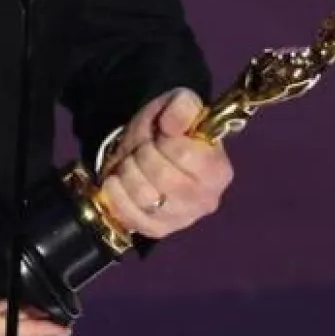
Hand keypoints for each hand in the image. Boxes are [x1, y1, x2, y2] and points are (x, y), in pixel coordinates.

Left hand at [99, 88, 233, 238]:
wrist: (146, 153)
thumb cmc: (166, 131)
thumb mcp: (176, 105)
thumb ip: (182, 106)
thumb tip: (173, 125)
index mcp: (218, 169)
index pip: (184, 154)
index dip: (165, 140)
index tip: (162, 134)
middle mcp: (206, 200)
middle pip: (162, 177)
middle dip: (142, 155)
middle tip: (142, 148)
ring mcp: (182, 219)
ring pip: (144, 196)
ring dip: (128, 172)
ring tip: (131, 164)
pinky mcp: (158, 230)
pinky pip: (130, 215)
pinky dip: (117, 194)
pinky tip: (118, 181)